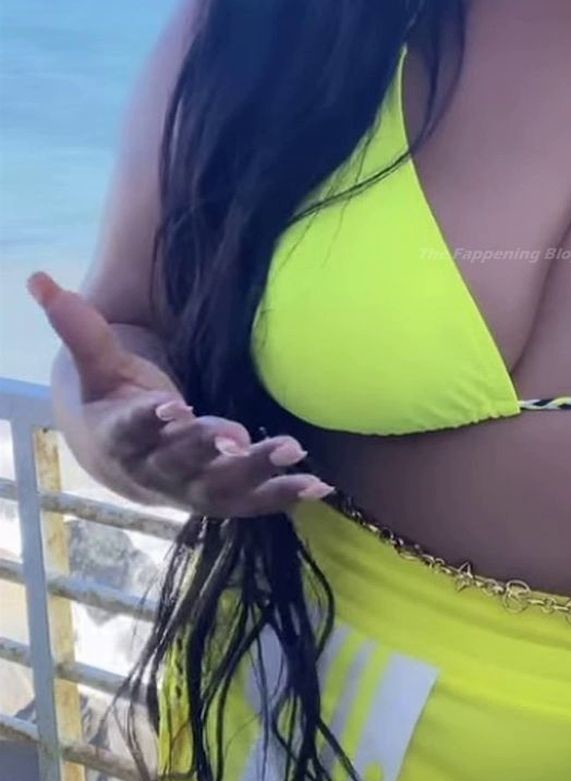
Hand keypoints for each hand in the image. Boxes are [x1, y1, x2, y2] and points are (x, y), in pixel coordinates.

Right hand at [27, 271, 333, 517]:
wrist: (122, 456)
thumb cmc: (113, 399)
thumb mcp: (97, 364)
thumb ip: (80, 328)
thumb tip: (40, 279)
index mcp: (122, 436)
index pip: (133, 431)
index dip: (150, 422)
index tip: (171, 406)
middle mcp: (156, 469)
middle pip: (181, 462)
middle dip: (209, 449)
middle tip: (237, 435)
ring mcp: (191, 489)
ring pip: (223, 487)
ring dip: (258, 473)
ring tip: (294, 451)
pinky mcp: (223, 497)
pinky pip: (254, 502)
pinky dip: (285, 495)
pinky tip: (319, 485)